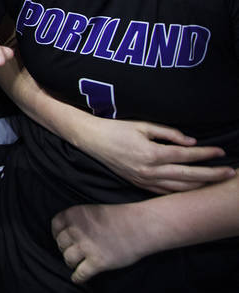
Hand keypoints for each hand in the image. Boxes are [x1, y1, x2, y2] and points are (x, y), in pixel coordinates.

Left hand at [52, 202, 147, 283]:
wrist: (140, 226)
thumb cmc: (119, 217)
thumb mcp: (92, 211)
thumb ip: (79, 220)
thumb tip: (69, 232)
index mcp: (74, 215)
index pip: (55, 227)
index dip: (58, 234)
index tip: (63, 240)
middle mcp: (76, 230)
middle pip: (61, 244)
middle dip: (65, 249)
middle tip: (73, 252)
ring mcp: (86, 247)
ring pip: (68, 259)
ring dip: (70, 263)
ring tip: (75, 264)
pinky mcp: (97, 262)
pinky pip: (81, 273)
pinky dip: (77, 278)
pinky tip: (77, 279)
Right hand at [75, 120, 233, 194]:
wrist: (92, 140)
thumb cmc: (116, 129)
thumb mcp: (142, 125)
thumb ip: (168, 133)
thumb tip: (191, 142)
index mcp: (152, 154)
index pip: (186, 156)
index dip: (206, 154)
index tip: (221, 152)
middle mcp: (150, 171)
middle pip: (189, 176)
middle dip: (212, 175)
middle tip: (230, 173)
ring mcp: (145, 180)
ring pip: (179, 188)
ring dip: (200, 185)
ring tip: (216, 182)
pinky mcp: (140, 184)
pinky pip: (166, 192)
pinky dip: (182, 192)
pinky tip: (192, 189)